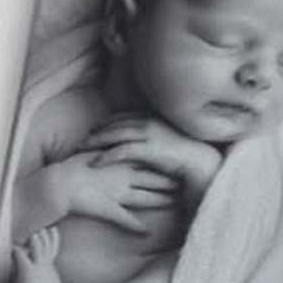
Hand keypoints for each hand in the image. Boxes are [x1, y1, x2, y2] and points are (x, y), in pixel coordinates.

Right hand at [46, 148, 177, 227]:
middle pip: (151, 179)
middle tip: (183, 183)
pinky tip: (147, 233)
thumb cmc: (70, 166)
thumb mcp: (90, 152)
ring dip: (160, 200)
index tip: (175, 163)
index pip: (146, 162)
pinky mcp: (108, 209)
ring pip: (145, 198)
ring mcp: (117, 194)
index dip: (161, 163)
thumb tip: (111, 144)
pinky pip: (126, 219)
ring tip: (173, 202)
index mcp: (118, 162)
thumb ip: (104, 149)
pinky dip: (137, 227)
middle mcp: (122, 177)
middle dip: (168, 181)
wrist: (57, 182)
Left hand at [81, 115, 222, 190]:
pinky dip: (106, 157)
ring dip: (96, 142)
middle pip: (115, 125)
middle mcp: (149, 123)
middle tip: (81, 140)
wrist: (202, 162)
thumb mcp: (168, 141)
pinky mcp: (148, 148)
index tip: (94, 129)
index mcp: (154, 119)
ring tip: (80, 149)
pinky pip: (121, 151)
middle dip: (97, 131)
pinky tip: (94, 164)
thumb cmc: (187, 154)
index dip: (108, 123)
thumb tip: (143, 145)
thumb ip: (154, 138)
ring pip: (114, 136)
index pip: (125, 118)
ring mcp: (148, 134)